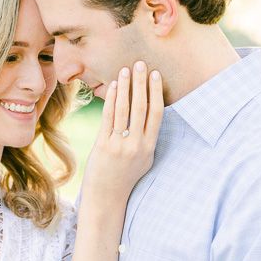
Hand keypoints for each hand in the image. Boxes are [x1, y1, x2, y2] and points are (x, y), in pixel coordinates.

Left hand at [84, 64, 163, 204]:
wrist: (107, 196)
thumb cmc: (126, 176)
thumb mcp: (144, 158)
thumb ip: (147, 138)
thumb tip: (150, 112)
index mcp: (150, 147)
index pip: (156, 114)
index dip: (156, 92)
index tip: (156, 75)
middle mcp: (137, 145)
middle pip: (141, 107)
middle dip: (141, 83)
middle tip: (141, 64)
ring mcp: (120, 145)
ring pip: (124, 110)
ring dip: (125, 87)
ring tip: (125, 70)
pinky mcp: (103, 145)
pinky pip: (108, 117)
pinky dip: (111, 100)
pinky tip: (112, 87)